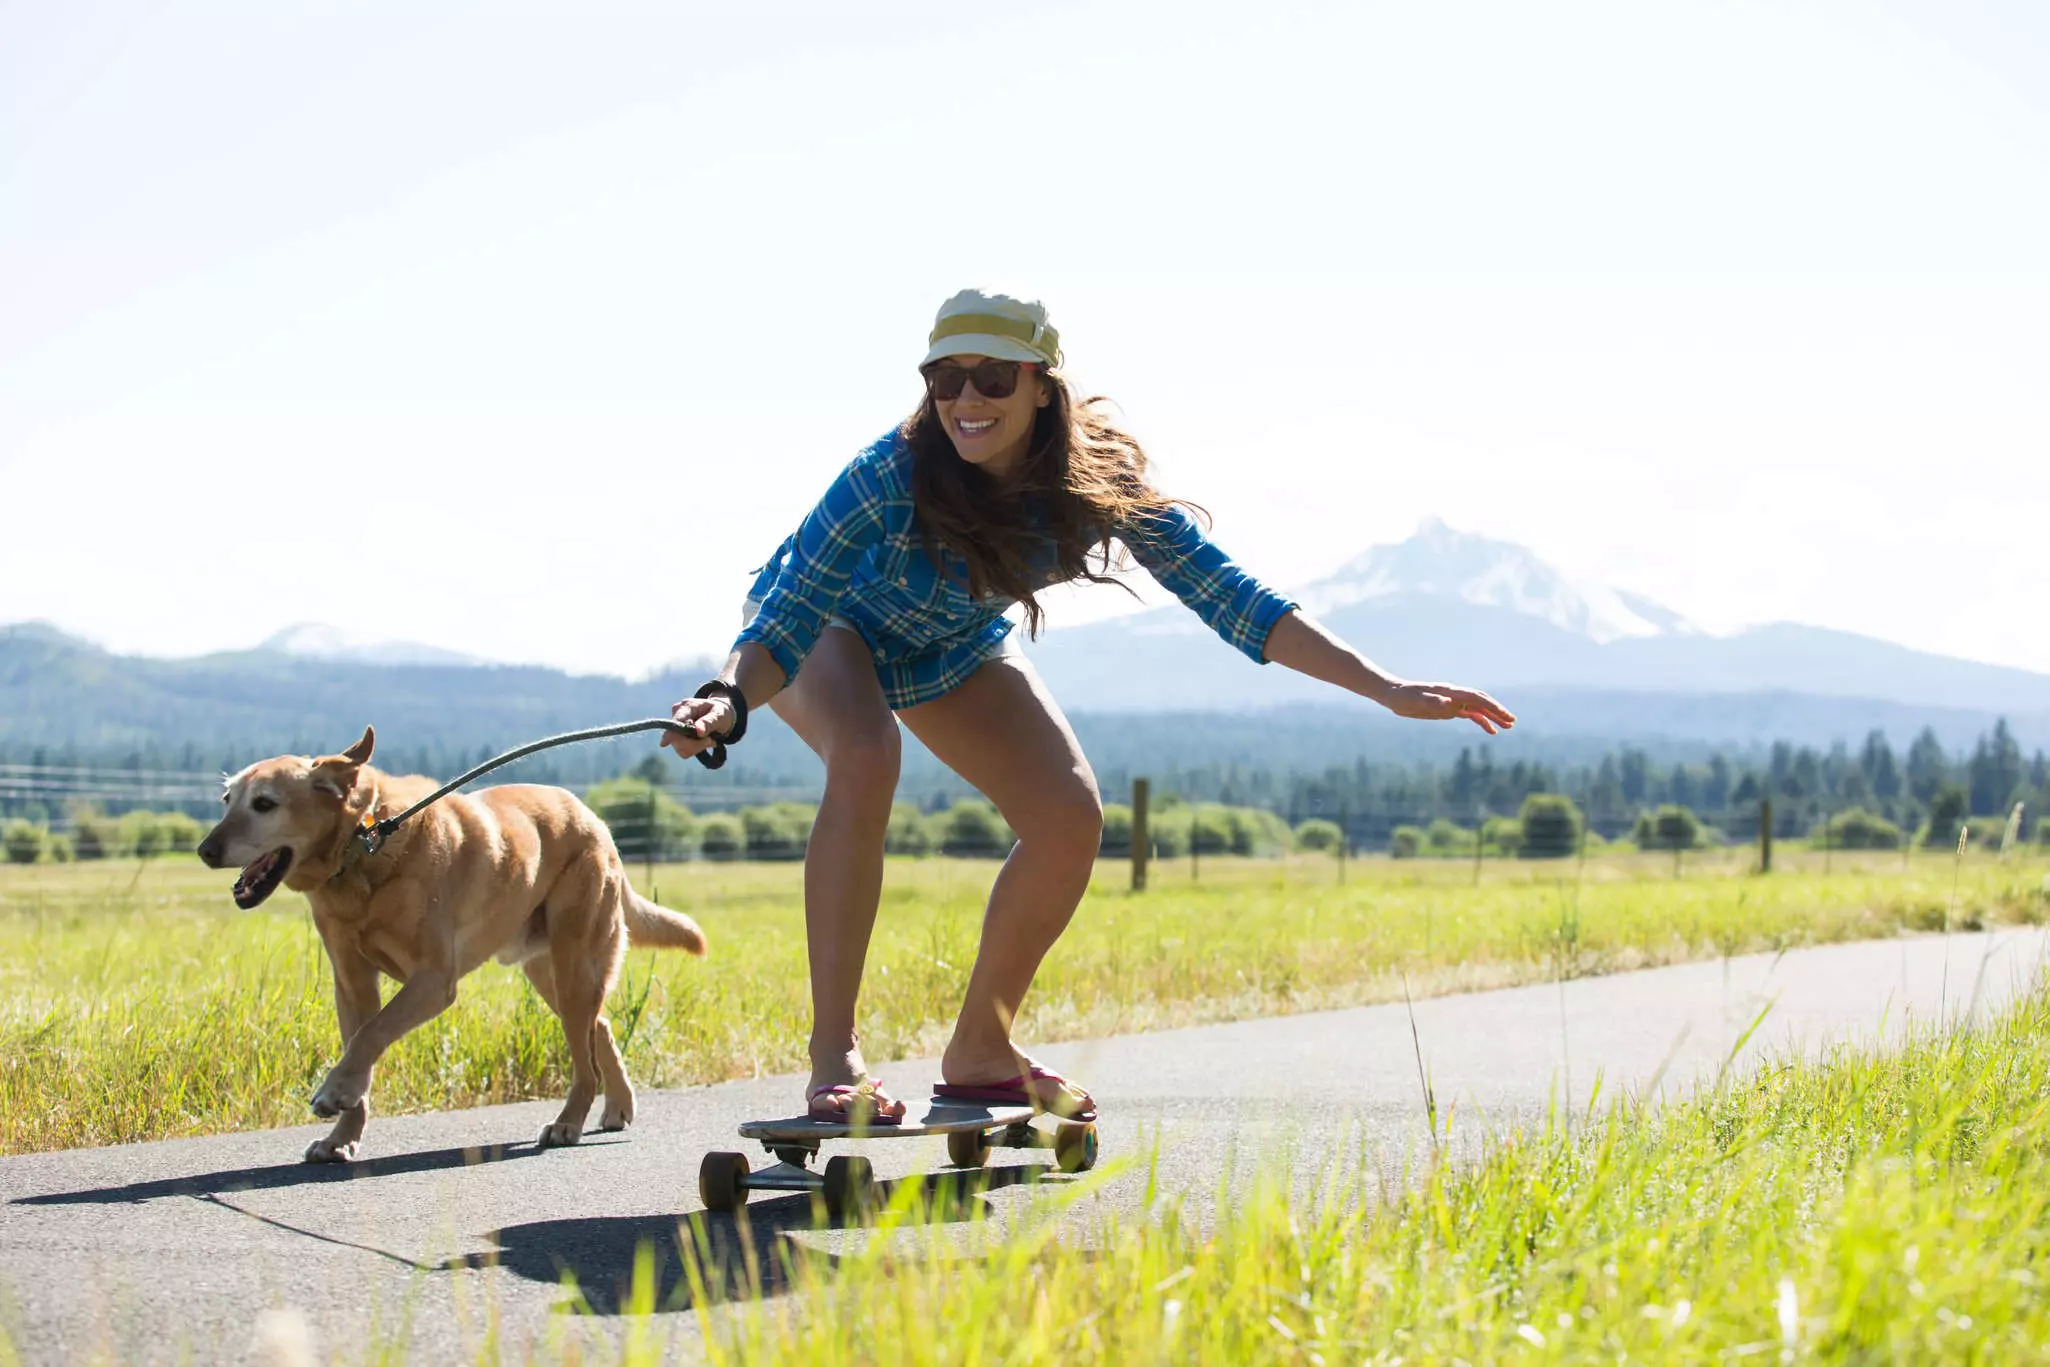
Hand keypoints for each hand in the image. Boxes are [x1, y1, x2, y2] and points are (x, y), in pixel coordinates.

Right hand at [659, 694, 736, 759]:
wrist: (718, 716)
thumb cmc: (720, 713)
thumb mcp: (719, 715)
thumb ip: (709, 722)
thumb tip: (698, 731)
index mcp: (688, 706)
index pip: (676, 721)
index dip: (670, 733)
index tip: (664, 743)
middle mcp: (677, 715)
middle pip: (677, 738)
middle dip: (695, 744)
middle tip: (711, 741)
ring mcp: (675, 726)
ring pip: (679, 747)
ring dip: (696, 748)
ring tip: (709, 740)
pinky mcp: (676, 737)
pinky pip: (682, 751)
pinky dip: (694, 749)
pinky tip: (702, 742)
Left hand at [1382, 682, 1516, 733]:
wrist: (1393, 694)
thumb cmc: (1403, 696)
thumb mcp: (1415, 701)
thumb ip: (1432, 701)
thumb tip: (1448, 703)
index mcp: (1450, 692)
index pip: (1476, 698)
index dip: (1492, 706)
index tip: (1505, 715)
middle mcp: (1454, 695)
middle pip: (1481, 702)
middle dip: (1497, 711)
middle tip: (1512, 722)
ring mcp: (1453, 702)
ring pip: (1478, 708)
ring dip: (1493, 717)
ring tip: (1508, 727)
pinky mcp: (1449, 709)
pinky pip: (1470, 714)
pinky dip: (1482, 721)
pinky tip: (1490, 731)